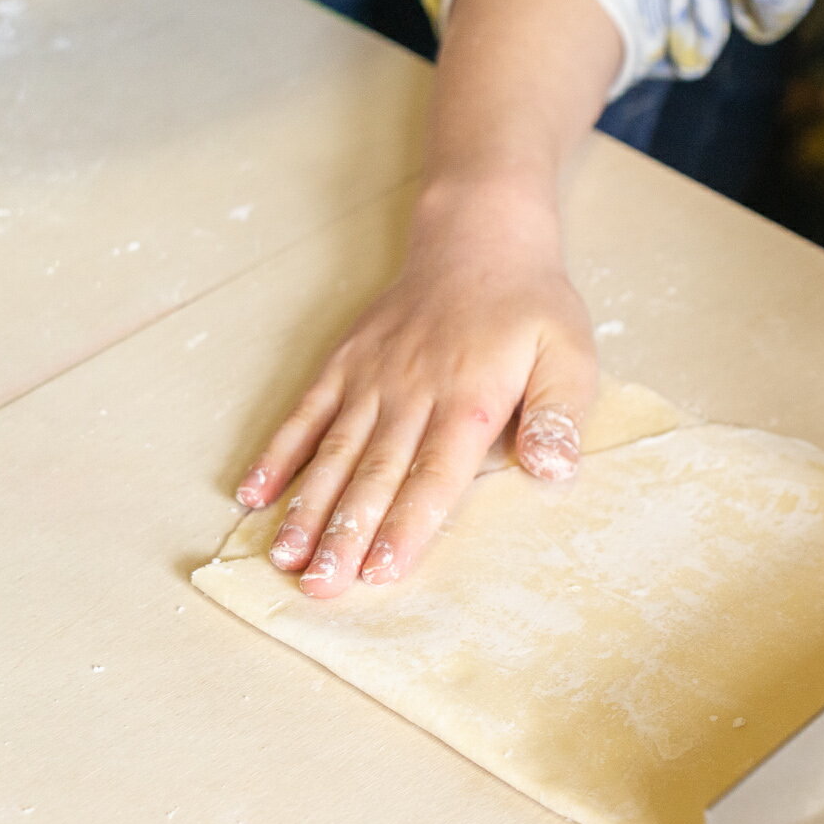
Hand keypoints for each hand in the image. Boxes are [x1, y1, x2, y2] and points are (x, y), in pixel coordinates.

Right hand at [232, 219, 596, 596]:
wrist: (478, 237)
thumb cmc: (530, 305)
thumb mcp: (570, 351)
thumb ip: (560, 412)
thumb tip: (553, 471)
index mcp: (470, 398)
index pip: (434, 474)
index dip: (406, 524)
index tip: (380, 570)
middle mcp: (411, 392)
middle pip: (374, 473)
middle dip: (345, 534)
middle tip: (320, 586)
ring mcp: (370, 377)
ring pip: (333, 451)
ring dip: (307, 506)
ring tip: (283, 556)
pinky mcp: (344, 362)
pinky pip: (305, 412)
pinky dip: (278, 452)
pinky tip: (253, 493)